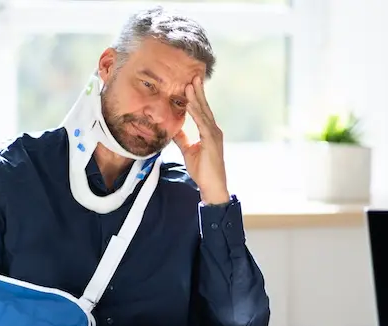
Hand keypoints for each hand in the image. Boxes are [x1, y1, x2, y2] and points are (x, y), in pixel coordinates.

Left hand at [173, 77, 229, 204]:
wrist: (212, 186)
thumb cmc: (203, 170)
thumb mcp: (188, 151)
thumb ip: (182, 139)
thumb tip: (174, 130)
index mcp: (209, 132)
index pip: (202, 111)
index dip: (196, 98)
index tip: (189, 85)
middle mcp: (213, 130)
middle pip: (205, 107)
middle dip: (198, 92)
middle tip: (193, 76)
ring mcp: (214, 135)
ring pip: (204, 113)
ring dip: (196, 98)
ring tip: (190, 85)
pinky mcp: (211, 141)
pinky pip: (203, 124)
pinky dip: (196, 113)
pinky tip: (190, 103)